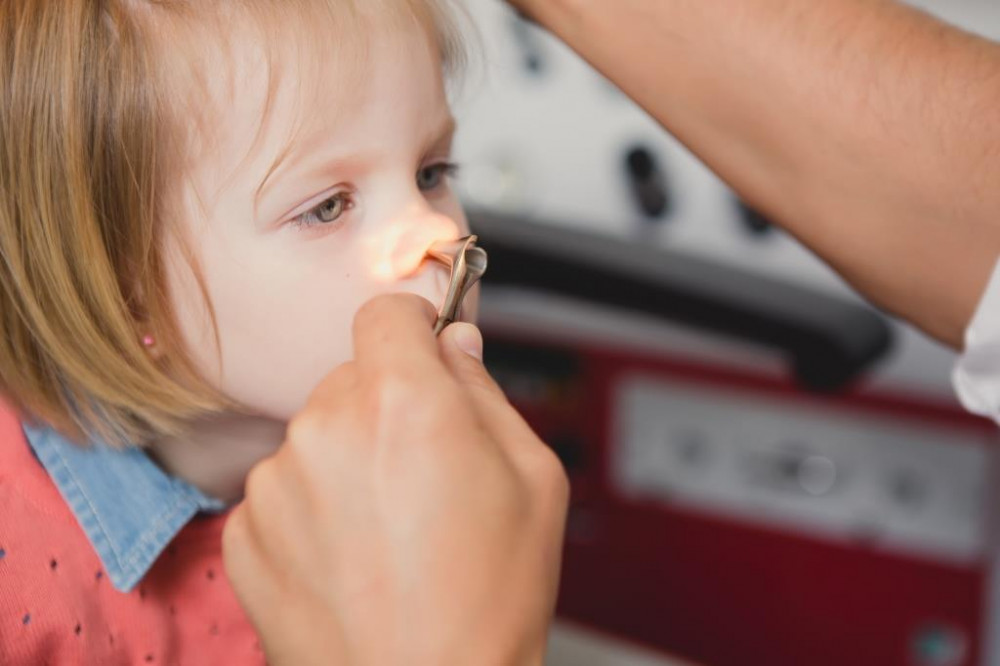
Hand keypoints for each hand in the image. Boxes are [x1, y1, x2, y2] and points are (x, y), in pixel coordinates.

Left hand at [222, 294, 568, 665]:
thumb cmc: (487, 601)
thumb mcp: (533, 479)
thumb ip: (486, 392)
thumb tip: (456, 346)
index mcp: (403, 402)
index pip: (385, 313)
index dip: (411, 329)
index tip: (422, 352)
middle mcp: (326, 428)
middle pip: (352, 378)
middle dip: (387, 408)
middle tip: (425, 474)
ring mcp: (276, 482)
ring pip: (316, 437)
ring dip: (347, 462)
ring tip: (389, 531)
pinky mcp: (244, 532)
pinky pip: (283, 492)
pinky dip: (312, 511)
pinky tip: (352, 558)